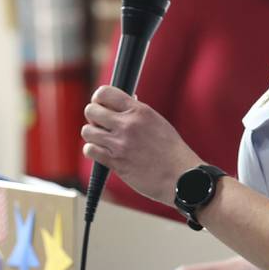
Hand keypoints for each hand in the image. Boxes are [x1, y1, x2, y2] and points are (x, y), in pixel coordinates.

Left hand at [82, 85, 200, 204]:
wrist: (180, 176)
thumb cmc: (172, 151)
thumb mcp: (157, 122)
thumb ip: (137, 113)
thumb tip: (120, 106)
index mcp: (139, 111)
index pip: (105, 92)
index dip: (99, 98)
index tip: (101, 104)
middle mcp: (127, 125)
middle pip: (91, 110)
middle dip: (93, 116)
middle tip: (100, 123)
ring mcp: (120, 144)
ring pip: (87, 131)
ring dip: (92, 135)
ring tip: (102, 139)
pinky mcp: (115, 162)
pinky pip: (90, 150)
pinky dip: (92, 150)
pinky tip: (101, 152)